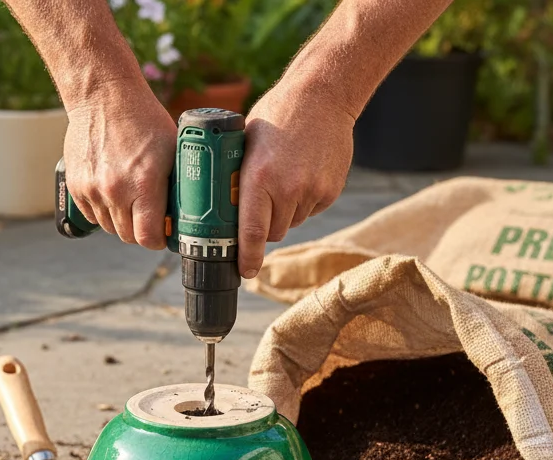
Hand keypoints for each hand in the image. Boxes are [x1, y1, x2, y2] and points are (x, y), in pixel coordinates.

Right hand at [63, 85, 176, 248]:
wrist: (103, 96)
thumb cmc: (143, 119)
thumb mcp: (173, 150)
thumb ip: (179, 183)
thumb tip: (188, 211)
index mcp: (143, 183)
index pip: (148, 237)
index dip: (159, 240)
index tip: (164, 234)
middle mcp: (115, 190)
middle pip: (128, 236)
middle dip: (142, 231)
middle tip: (151, 217)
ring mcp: (92, 189)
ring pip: (110, 227)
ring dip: (122, 221)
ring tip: (132, 200)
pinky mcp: (76, 185)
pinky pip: (91, 215)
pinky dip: (103, 211)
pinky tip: (113, 193)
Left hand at [237, 87, 355, 277]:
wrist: (323, 96)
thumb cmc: (277, 114)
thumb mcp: (246, 141)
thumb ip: (238, 176)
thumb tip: (222, 205)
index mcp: (259, 178)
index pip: (251, 232)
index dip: (246, 258)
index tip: (243, 271)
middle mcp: (288, 189)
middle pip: (273, 233)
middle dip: (264, 226)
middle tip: (261, 204)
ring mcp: (313, 191)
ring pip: (293, 222)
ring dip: (285, 212)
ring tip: (285, 178)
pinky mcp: (330, 191)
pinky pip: (311, 210)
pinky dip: (304, 201)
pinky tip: (302, 173)